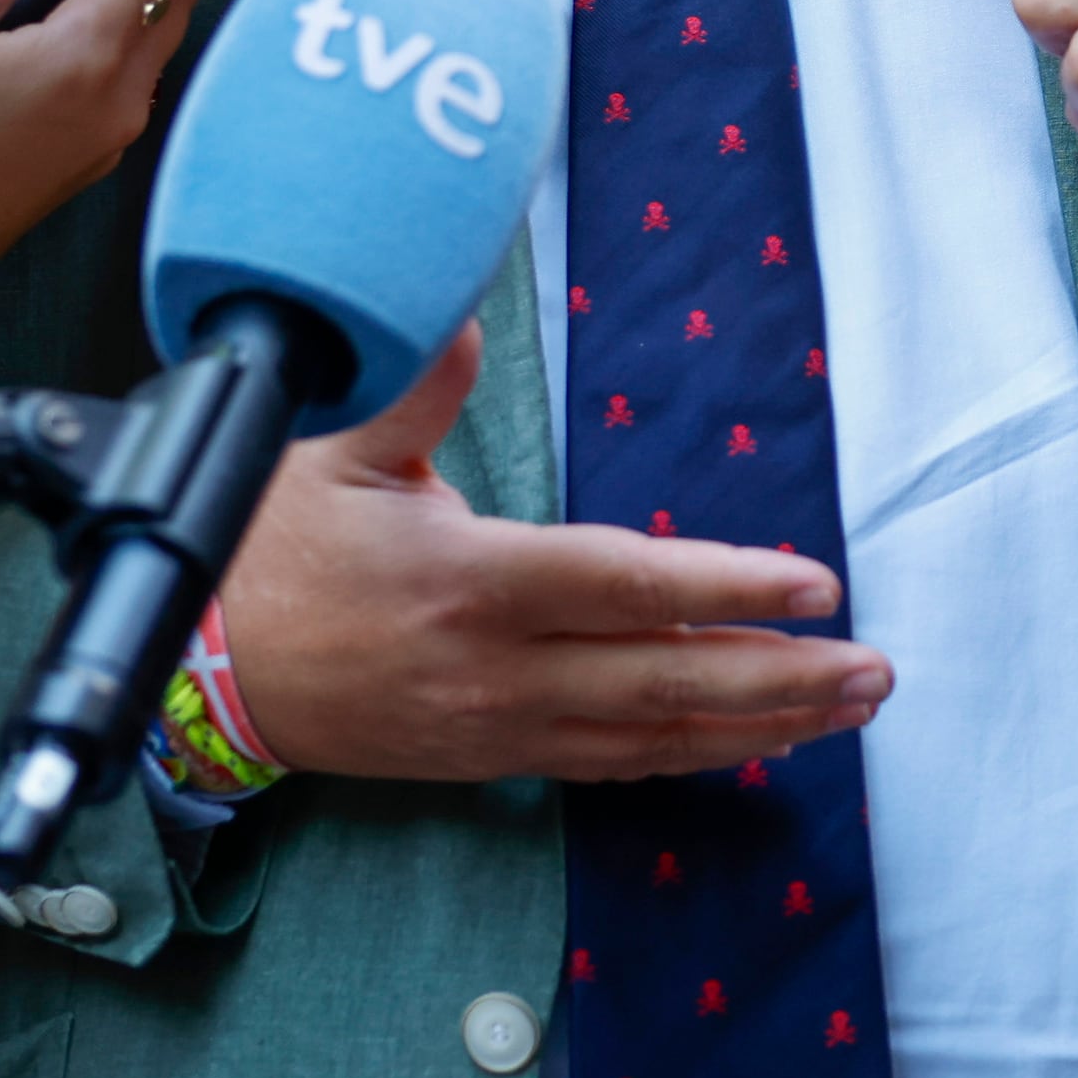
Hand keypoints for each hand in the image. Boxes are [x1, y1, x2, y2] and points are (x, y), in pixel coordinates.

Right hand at [221, 328, 892, 784]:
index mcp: (472, 582)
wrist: (202, 675)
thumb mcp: (333, 447)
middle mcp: (498, 667)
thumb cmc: (273, 552)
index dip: (727, 589)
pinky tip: (753, 741)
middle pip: (664, 681)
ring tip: (848, 709)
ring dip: (759, 725)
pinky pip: (612, 766)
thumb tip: (465, 311)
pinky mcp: (492, 758)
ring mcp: (499, 725)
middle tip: (875, 669)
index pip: (626, 587)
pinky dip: (692, 755)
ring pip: (652, 737)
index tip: (816, 585)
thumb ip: (417, 383)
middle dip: (782, 678)